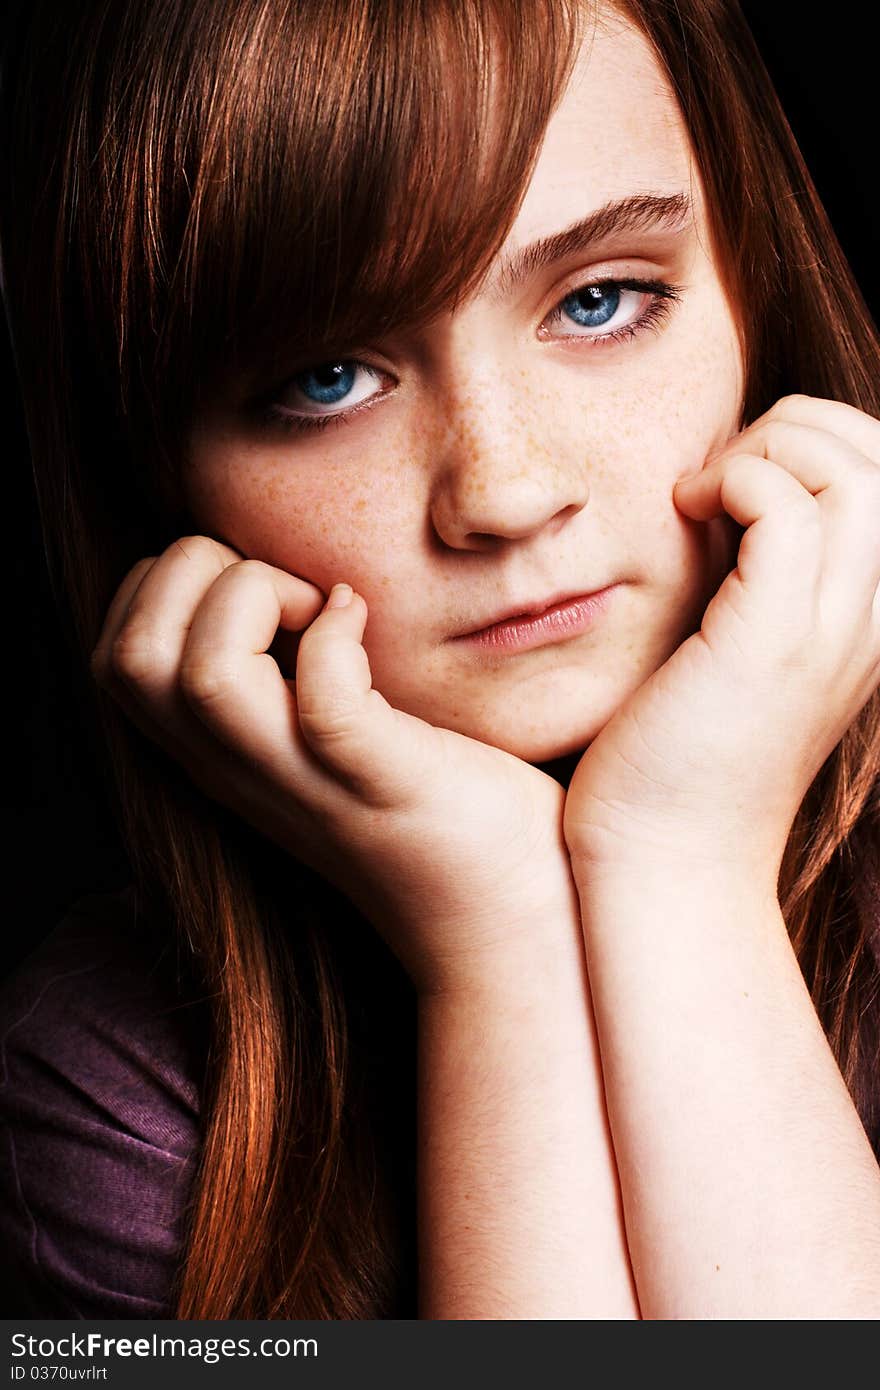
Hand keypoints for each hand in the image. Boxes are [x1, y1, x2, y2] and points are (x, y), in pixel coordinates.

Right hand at [91, 537, 575, 994]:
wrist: (500, 921)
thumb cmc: (431, 805)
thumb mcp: (322, 738)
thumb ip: (280, 676)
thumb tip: (281, 577)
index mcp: (218, 755)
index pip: (115, 657)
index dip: (162, 588)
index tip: (250, 589)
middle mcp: (241, 771)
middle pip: (129, 657)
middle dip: (190, 575)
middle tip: (284, 590)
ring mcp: (306, 781)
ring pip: (201, 675)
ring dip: (252, 598)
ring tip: (318, 605)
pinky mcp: (381, 783)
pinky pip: (323, 703)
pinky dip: (337, 635)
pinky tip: (364, 619)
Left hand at [563, 395, 879, 884]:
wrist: (665, 862)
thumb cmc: (680, 758)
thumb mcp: (737, 653)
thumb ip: (755, 579)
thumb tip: (726, 493)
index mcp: (870, 619)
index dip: (816, 445)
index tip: (735, 484)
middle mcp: (872, 621)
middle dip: (794, 431)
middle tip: (716, 481)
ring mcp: (832, 633)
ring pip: (852, 470)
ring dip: (767, 451)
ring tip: (702, 498)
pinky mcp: (772, 644)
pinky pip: (788, 510)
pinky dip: (737, 482)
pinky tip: (688, 512)